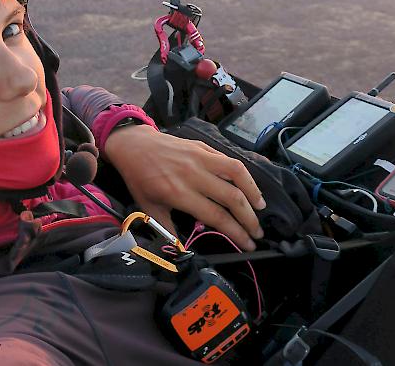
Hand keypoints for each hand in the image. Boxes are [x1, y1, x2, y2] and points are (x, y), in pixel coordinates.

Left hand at [103, 125, 265, 250]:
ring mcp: (200, 157)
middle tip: (257, 231)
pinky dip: (242, 174)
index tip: (248, 244)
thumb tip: (184, 249)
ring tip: (261, 207)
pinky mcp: (202, 146)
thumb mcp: (149, 208)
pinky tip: (247, 185)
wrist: (133, 145)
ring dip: (253, 191)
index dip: (236, 232)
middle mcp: (193, 175)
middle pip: (232, 198)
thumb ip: (168, 229)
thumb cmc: (140, 178)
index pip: (216, 216)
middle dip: (249, 218)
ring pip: (236, 173)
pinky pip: (228, 160)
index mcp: (179, 193)